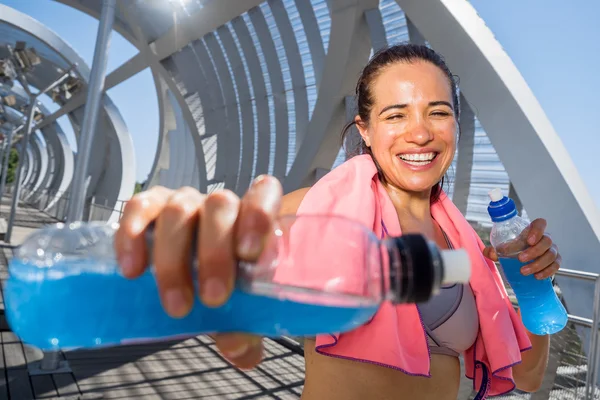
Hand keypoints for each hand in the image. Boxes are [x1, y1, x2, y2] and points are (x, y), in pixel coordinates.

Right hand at [113, 175, 282, 368]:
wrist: (191, 282)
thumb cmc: (223, 289)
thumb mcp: (240, 313)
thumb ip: (246, 329)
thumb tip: (236, 344)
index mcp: (252, 219)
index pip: (264, 194)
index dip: (259, 216)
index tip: (249, 253)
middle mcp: (220, 204)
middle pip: (219, 206)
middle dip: (215, 254)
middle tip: (214, 298)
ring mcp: (185, 201)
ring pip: (178, 211)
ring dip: (174, 260)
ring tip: (177, 305)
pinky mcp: (149, 206)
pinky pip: (139, 207)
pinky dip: (132, 236)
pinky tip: (132, 270)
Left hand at [483, 218, 560, 279]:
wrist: (525, 263)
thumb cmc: (516, 251)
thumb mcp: (505, 249)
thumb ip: (496, 250)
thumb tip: (489, 252)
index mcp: (532, 231)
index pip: (540, 223)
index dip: (537, 230)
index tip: (529, 240)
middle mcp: (545, 239)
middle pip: (546, 241)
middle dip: (534, 251)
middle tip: (520, 259)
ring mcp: (552, 250)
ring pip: (551, 255)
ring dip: (537, 264)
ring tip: (523, 271)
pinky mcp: (555, 262)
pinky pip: (556, 265)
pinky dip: (547, 271)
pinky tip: (536, 276)